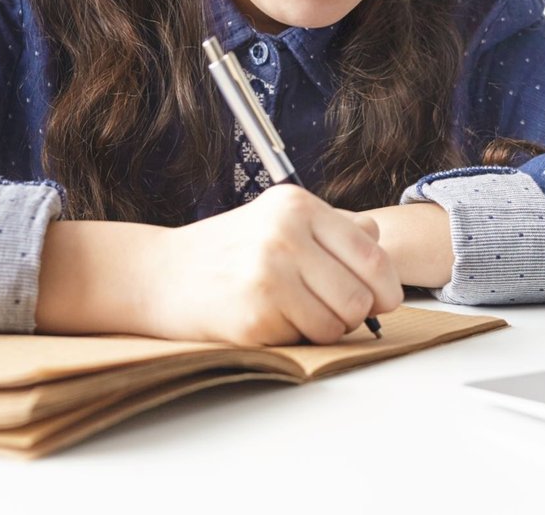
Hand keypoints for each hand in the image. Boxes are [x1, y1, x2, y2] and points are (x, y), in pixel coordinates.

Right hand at [142, 183, 402, 346]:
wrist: (158, 275)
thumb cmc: (224, 251)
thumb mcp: (276, 219)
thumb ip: (330, 227)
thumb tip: (378, 237)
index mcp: (296, 206)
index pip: (371, 252)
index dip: (387, 285)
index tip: (384, 298)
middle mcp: (285, 234)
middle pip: (361, 293)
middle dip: (355, 312)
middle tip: (333, 310)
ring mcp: (270, 274)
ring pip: (339, 321)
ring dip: (326, 327)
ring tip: (296, 312)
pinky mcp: (256, 314)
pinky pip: (307, 338)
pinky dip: (297, 336)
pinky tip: (269, 319)